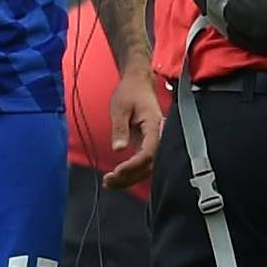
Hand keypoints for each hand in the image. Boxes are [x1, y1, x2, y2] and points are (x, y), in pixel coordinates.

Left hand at [102, 62, 163, 190]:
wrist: (138, 83)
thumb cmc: (130, 92)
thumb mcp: (120, 108)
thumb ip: (120, 128)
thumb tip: (118, 149)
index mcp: (154, 126)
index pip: (148, 153)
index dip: (133, 166)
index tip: (116, 172)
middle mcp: (158, 136)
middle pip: (149, 166)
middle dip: (129, 177)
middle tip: (108, 181)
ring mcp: (154, 142)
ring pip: (147, 168)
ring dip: (129, 178)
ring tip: (108, 183)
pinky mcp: (148, 145)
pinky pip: (143, 164)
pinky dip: (131, 173)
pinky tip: (116, 178)